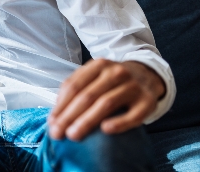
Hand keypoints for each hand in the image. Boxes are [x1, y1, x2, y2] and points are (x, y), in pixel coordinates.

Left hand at [47, 59, 165, 140]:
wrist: (147, 75)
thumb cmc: (113, 81)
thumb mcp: (94, 77)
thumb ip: (76, 90)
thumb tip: (55, 116)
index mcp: (98, 65)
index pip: (74, 86)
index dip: (60, 105)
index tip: (51, 122)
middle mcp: (115, 72)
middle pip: (87, 96)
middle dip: (69, 116)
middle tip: (58, 133)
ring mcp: (133, 86)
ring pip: (106, 103)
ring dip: (87, 121)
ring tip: (74, 135)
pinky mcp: (147, 101)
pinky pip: (133, 115)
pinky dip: (119, 122)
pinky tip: (106, 130)